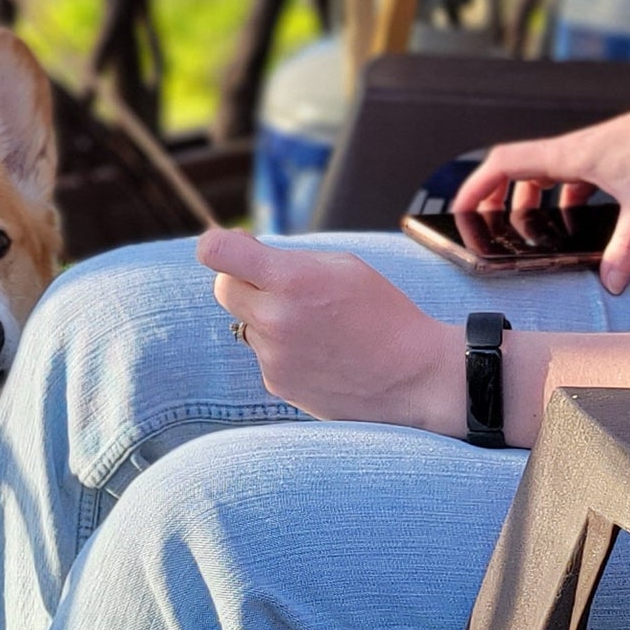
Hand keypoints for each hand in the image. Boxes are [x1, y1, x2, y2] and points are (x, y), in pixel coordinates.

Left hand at [199, 227, 463, 434]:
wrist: (413, 376)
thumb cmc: (383, 312)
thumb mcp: (343, 266)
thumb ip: (289, 260)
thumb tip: (242, 255)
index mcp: (291, 280)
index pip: (217, 252)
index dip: (217, 245)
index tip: (232, 249)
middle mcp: (274, 319)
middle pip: (223, 288)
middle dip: (243, 281)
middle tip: (280, 285)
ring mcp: (272, 357)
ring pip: (247, 323)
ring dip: (269, 319)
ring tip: (317, 328)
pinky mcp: (277, 384)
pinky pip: (265, 354)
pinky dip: (283, 350)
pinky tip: (320, 353)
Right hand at [447, 93, 629, 293]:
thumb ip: (624, 245)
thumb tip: (609, 283)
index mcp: (567, 156)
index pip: (504, 164)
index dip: (476, 185)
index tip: (458, 208)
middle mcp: (572, 151)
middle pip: (516, 168)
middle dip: (495, 195)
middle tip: (486, 224)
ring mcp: (589, 152)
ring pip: (543, 173)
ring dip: (528, 197)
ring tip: (525, 228)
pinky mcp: (608, 157)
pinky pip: (571, 177)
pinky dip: (562, 197)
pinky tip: (574, 218)